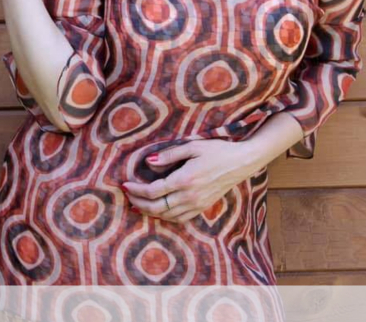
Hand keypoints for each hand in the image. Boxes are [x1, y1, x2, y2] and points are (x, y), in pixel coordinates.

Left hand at [121, 140, 258, 223]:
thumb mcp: (192, 146)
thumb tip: (148, 162)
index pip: (153, 191)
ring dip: (149, 212)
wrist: (241, 162)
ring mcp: (197, 204)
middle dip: (138, 203)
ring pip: (166, 216)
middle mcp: (190, 196)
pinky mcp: (203, 207)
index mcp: (185, 179)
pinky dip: (165, 217)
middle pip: (156, 207)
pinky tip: (157, 211)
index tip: (124, 185)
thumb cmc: (217, 150)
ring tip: (137, 205)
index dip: (136, 190)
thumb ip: (169, 155)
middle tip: (127, 196)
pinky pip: (179, 219)